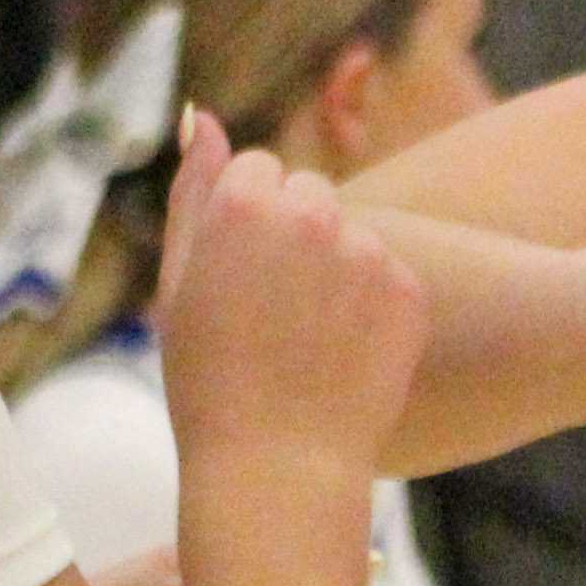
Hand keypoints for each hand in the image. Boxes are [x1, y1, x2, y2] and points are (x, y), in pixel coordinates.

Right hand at [152, 106, 425, 479]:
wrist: (278, 469)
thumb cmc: (211, 384)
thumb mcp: (177, 285)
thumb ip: (192, 191)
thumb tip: (201, 115)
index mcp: (245, 203)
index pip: (256, 170)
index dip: (244, 225)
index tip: (239, 278)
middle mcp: (311, 212)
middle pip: (309, 191)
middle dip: (295, 234)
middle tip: (273, 313)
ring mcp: (367, 250)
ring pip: (353, 234)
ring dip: (336, 270)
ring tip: (308, 343)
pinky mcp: (408, 289)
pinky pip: (389, 277)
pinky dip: (372, 310)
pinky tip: (343, 358)